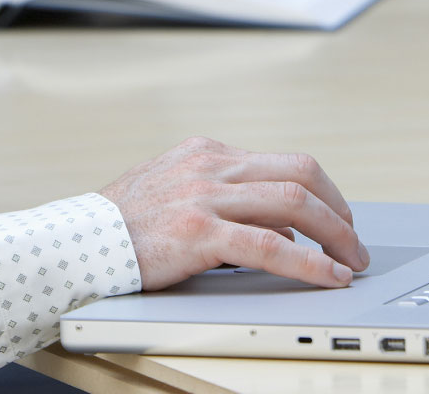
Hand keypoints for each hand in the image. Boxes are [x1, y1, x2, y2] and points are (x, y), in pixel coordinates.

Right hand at [100, 136, 369, 291]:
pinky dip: (309, 262)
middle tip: (353, 241)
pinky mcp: (199, 232)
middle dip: (338, 209)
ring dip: (335, 234)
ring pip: (294, 202)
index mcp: (207, 152)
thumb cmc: (121, 225)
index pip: (284, 161)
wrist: (75, 241)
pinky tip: (328, 276)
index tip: (337, 218)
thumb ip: (222, 200)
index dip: (321, 191)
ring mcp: (205, 196)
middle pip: (300, 173)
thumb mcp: (174, 191)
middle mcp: (211, 166)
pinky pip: (271, 246)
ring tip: (351, 261)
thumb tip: (278, 228)